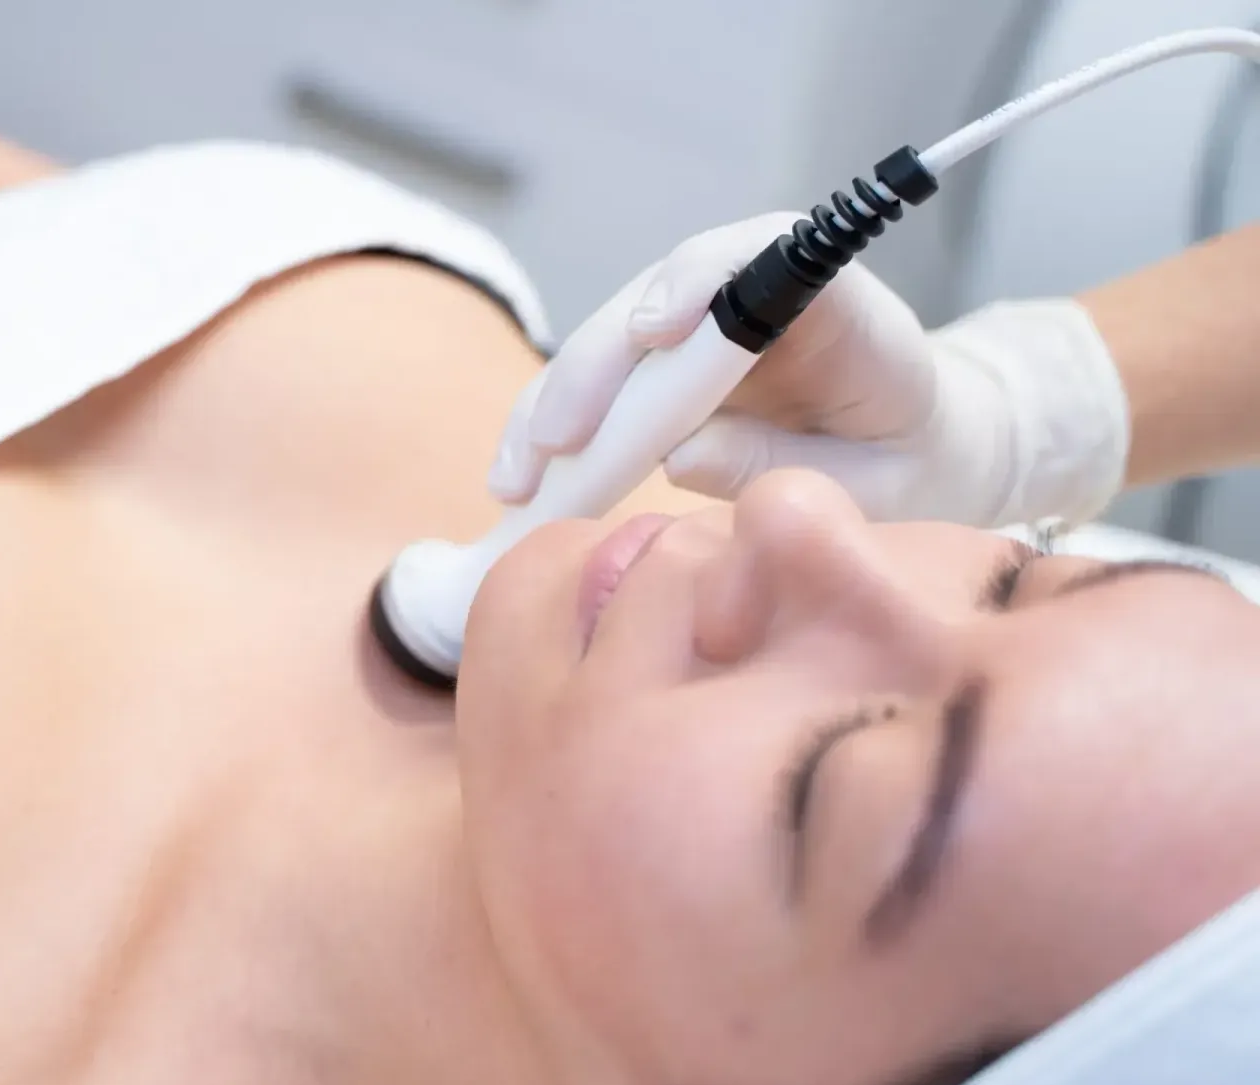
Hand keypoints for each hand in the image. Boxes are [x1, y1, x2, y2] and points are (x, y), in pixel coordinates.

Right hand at [489, 212, 1129, 527]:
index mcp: (827, 295)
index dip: (695, 285)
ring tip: (515, 480)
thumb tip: (677, 455)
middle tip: (556, 442)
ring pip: (606, 346)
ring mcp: (692, 329)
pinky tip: (516, 481)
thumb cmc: (905, 463)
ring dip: (551, 408)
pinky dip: (551, 432)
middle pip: (651, 304)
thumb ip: (782, 461)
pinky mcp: (656, 370)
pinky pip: (594, 391)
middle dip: (594, 370)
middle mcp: (746, 293)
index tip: (653, 333)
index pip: (752, 257)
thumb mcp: (872, 483)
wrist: (912, 453)